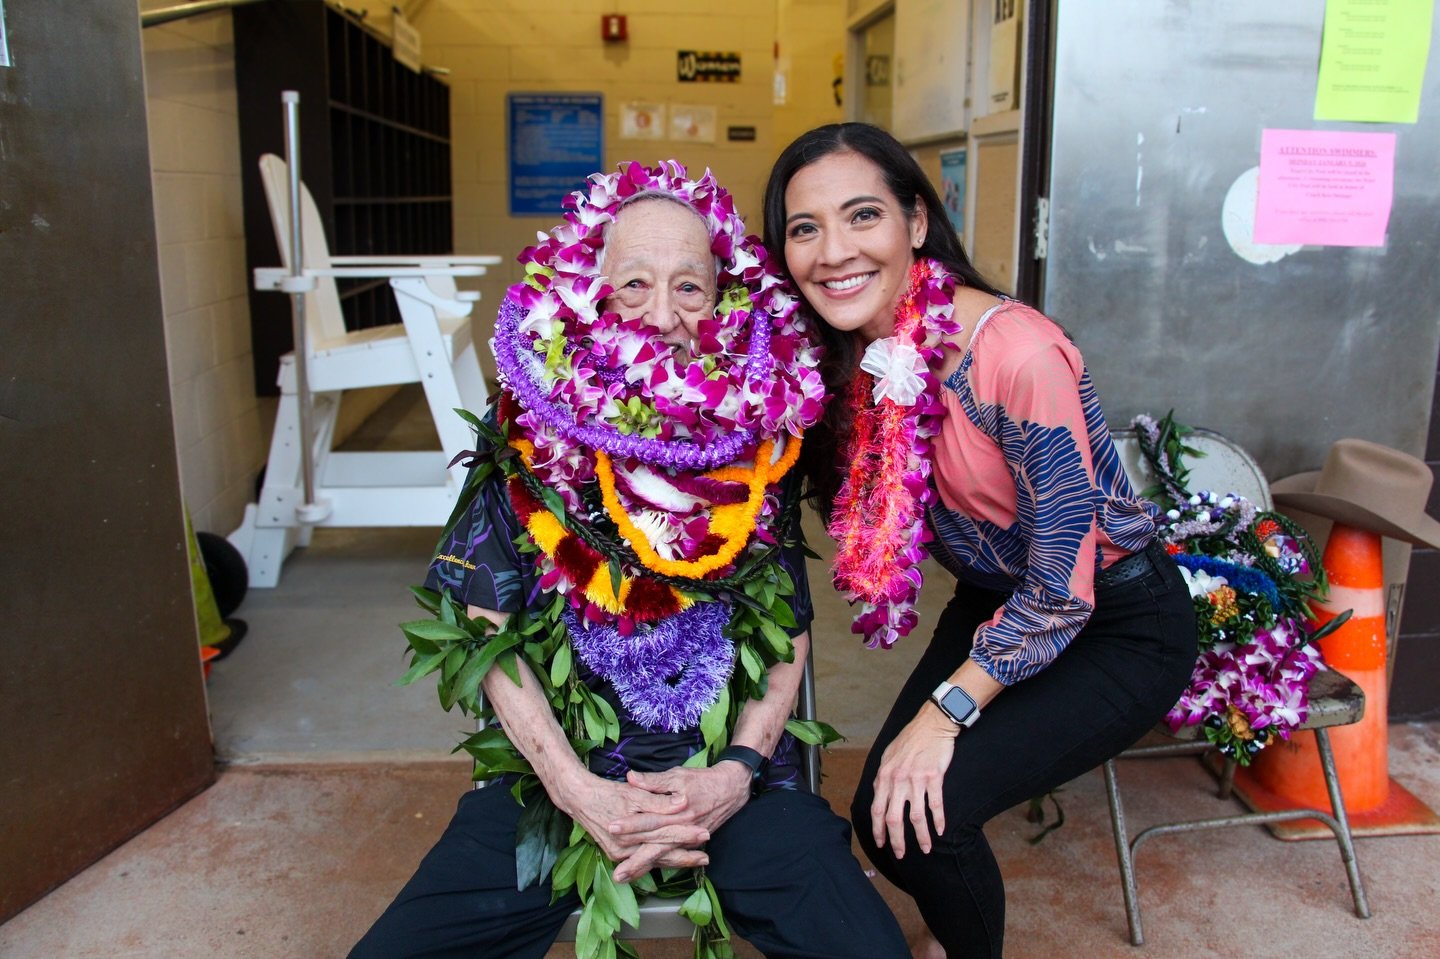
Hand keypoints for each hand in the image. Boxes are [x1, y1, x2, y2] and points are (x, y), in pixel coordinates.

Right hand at [553, 770, 711, 874]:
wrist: (578, 798)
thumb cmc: (607, 792)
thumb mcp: (633, 792)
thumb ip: (657, 799)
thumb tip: (680, 802)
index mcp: (632, 830)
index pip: (665, 833)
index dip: (686, 834)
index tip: (705, 833)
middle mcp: (625, 847)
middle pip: (661, 852)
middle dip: (685, 855)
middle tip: (706, 857)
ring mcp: (619, 853)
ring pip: (653, 860)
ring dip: (675, 860)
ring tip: (697, 861)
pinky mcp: (616, 854)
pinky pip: (642, 860)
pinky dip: (659, 860)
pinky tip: (673, 860)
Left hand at [606, 764, 752, 880]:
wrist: (731, 789)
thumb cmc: (702, 780)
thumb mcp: (678, 775)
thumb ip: (654, 780)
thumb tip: (631, 778)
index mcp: (678, 812)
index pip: (649, 820)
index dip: (630, 824)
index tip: (611, 828)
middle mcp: (683, 830)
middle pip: (655, 847)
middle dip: (635, 860)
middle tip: (616, 873)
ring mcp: (688, 840)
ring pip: (663, 857)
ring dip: (644, 868)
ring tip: (625, 877)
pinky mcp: (692, 844)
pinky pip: (673, 857)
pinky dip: (658, 866)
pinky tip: (644, 872)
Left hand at [870, 703, 959, 858]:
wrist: (931, 724)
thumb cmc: (910, 739)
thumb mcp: (888, 756)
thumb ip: (883, 777)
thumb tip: (878, 793)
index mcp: (884, 776)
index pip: (877, 809)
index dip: (878, 830)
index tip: (880, 843)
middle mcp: (897, 780)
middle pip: (894, 818)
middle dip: (897, 840)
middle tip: (900, 855)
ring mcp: (916, 780)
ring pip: (916, 817)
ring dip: (921, 837)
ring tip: (925, 849)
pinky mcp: (934, 777)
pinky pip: (935, 805)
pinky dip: (938, 821)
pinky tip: (940, 831)